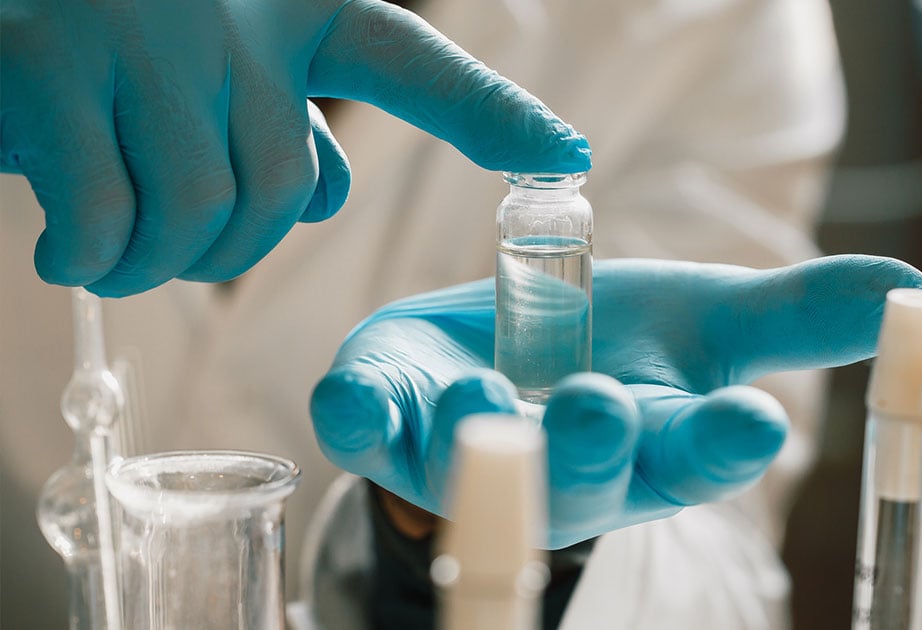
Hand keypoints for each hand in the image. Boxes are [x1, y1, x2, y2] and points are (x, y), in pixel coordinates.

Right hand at [0, 0, 589, 295]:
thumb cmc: (97, 49)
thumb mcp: (208, 73)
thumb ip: (279, 121)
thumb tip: (331, 193)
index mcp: (289, 2)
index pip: (410, 63)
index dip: (493, 115)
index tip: (567, 157)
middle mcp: (231, 9)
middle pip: (286, 191)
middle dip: (233, 253)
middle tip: (175, 254)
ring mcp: (140, 31)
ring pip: (204, 213)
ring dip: (158, 265)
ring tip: (111, 251)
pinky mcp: (48, 65)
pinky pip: (111, 220)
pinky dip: (92, 260)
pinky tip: (65, 250)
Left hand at [310, 255, 921, 548]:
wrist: (496, 352)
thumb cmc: (609, 343)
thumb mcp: (705, 321)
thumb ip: (794, 313)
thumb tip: (908, 285)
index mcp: (653, 442)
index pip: (699, 453)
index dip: (722, 444)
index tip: (750, 425)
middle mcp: (565, 462)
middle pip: (587, 474)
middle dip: (594, 447)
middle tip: (603, 411)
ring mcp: (469, 451)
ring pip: (475, 465)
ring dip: (479, 440)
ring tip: (481, 406)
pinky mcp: (389, 421)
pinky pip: (365, 429)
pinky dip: (357, 414)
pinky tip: (353, 395)